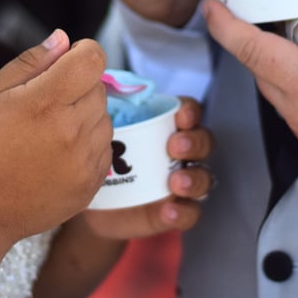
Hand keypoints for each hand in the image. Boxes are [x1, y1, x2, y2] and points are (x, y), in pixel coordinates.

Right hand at [0, 30, 112, 244]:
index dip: (83, 52)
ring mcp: (86, 160)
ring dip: (86, 115)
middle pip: (99, 87)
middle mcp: (72, 131)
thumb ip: (31, 62)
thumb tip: (65, 39)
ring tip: (51, 131)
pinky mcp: (93, 182)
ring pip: (105, 116)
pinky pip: (105, 146)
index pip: (93, 59)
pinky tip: (59, 153)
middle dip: (79, 86)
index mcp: (45, 103)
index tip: (68, 61)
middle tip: (47, 104)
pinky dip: (89, 143)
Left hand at [81, 97, 214, 238]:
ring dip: (194, 178)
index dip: (190, 111)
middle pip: (204, 141)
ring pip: (204, 177)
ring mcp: (181, 183)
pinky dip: (183, 212)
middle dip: (194, 142)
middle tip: (173, 147)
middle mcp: (181, 152)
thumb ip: (109, 111)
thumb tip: (102, 84)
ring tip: (175, 182)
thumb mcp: (102, 133)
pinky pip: (190, 213)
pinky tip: (169, 210)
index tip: (179, 116)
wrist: (92, 206)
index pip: (190, 111)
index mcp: (166, 126)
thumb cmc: (102, 157)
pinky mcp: (175, 212)